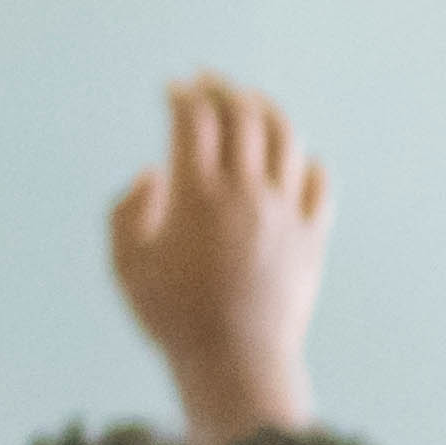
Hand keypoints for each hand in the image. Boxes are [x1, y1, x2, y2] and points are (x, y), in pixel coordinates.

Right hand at [110, 74, 331, 436]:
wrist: (235, 361)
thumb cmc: (171, 316)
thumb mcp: (126, 263)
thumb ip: (128, 211)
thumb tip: (154, 173)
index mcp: (196, 195)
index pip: (195, 119)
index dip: (182, 95)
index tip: (171, 88)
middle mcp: (245, 194)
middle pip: (243, 116)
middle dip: (223, 90)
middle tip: (208, 82)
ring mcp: (285, 213)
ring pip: (286, 139)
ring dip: (267, 111)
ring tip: (251, 102)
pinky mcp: (312, 238)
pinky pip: (320, 184)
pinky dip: (306, 161)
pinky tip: (295, 158)